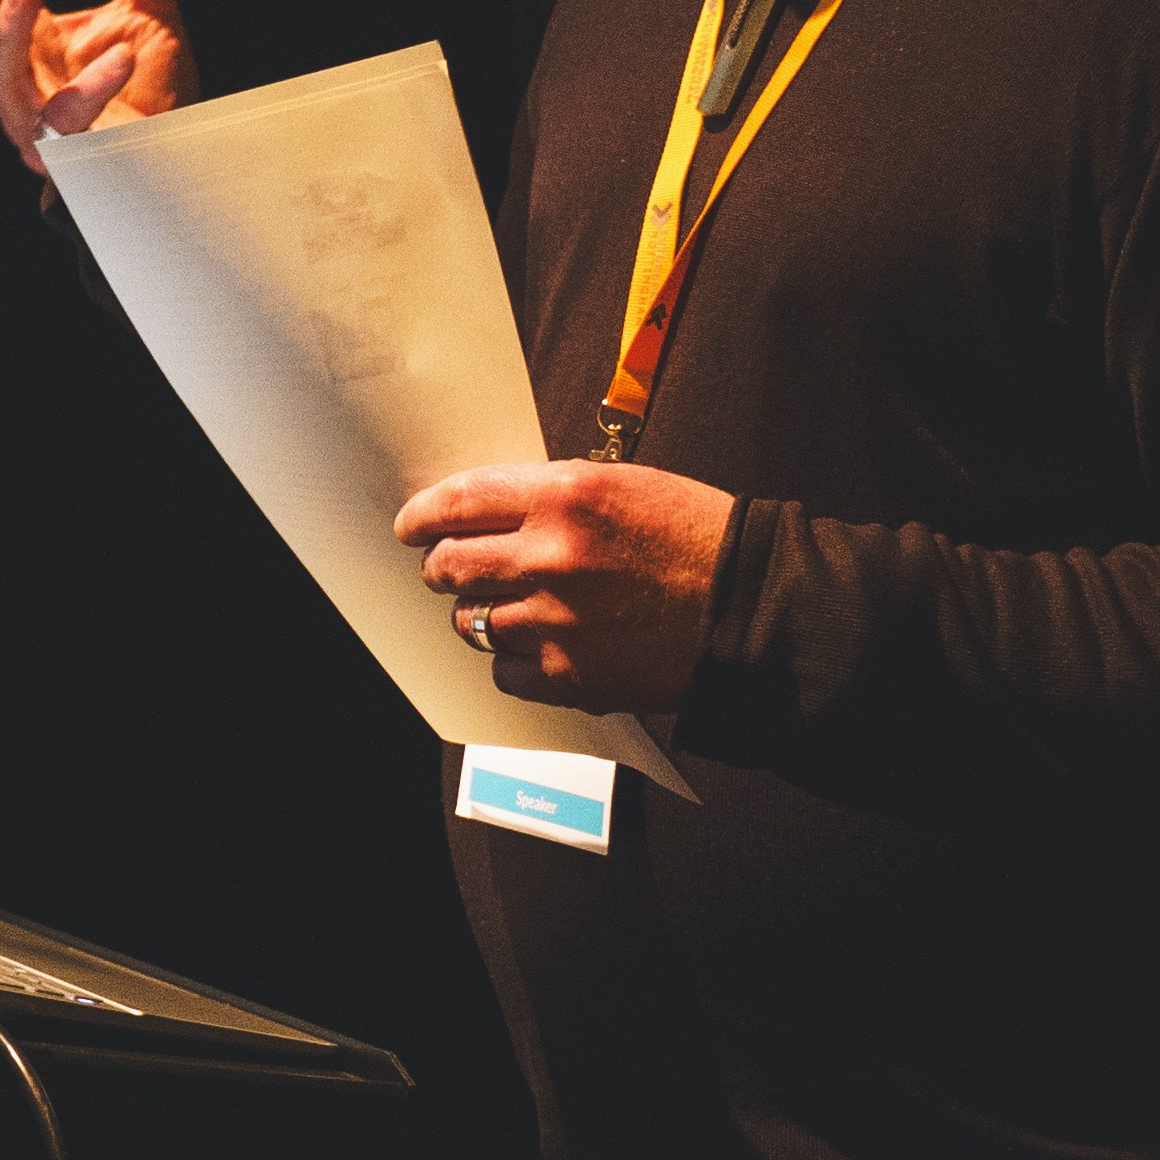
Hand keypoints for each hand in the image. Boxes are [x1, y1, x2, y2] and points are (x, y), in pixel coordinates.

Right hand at [0, 0, 193, 175]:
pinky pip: (73, 125)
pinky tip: (119, 54)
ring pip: (3, 82)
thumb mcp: (146, 10)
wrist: (181, 169)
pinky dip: (91, 88)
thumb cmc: (149, 96)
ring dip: (8, 32)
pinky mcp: (76, 157)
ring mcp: (40, 127)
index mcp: (23, 51)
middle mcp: (18, 88)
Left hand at [396, 460, 736, 713]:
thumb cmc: (696, 537)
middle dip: (440, 568)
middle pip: (453, 566)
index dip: (423, 515)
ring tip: (504, 608)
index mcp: (564, 495)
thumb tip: (491, 513)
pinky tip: (534, 648)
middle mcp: (551, 556)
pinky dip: (511, 660)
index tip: (411, 525)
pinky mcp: (571, 674)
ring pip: (473, 622)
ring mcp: (557, 620)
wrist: (749, 607)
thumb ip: (551, 496)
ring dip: (479, 614)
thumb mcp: (624, 485)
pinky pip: (504, 670)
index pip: (460, 500)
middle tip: (444, 570)